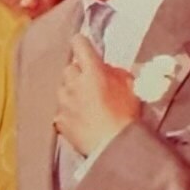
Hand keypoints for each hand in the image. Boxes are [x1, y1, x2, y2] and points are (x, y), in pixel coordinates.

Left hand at [54, 35, 139, 155]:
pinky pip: (60, 110)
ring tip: (87, 106)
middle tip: (91, 84)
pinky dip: (68, 113)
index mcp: (93, 71)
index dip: (81, 44)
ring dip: (71, 93)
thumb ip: (115, 72)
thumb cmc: (126, 117)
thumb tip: (105, 69)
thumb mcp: (131, 87)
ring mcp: (63, 102)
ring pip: (63, 89)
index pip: (79, 44)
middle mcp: (73, 83)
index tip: (82, 45)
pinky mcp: (59, 119)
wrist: (113, 146)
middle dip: (78, 73)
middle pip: (70, 68)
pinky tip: (81, 120)